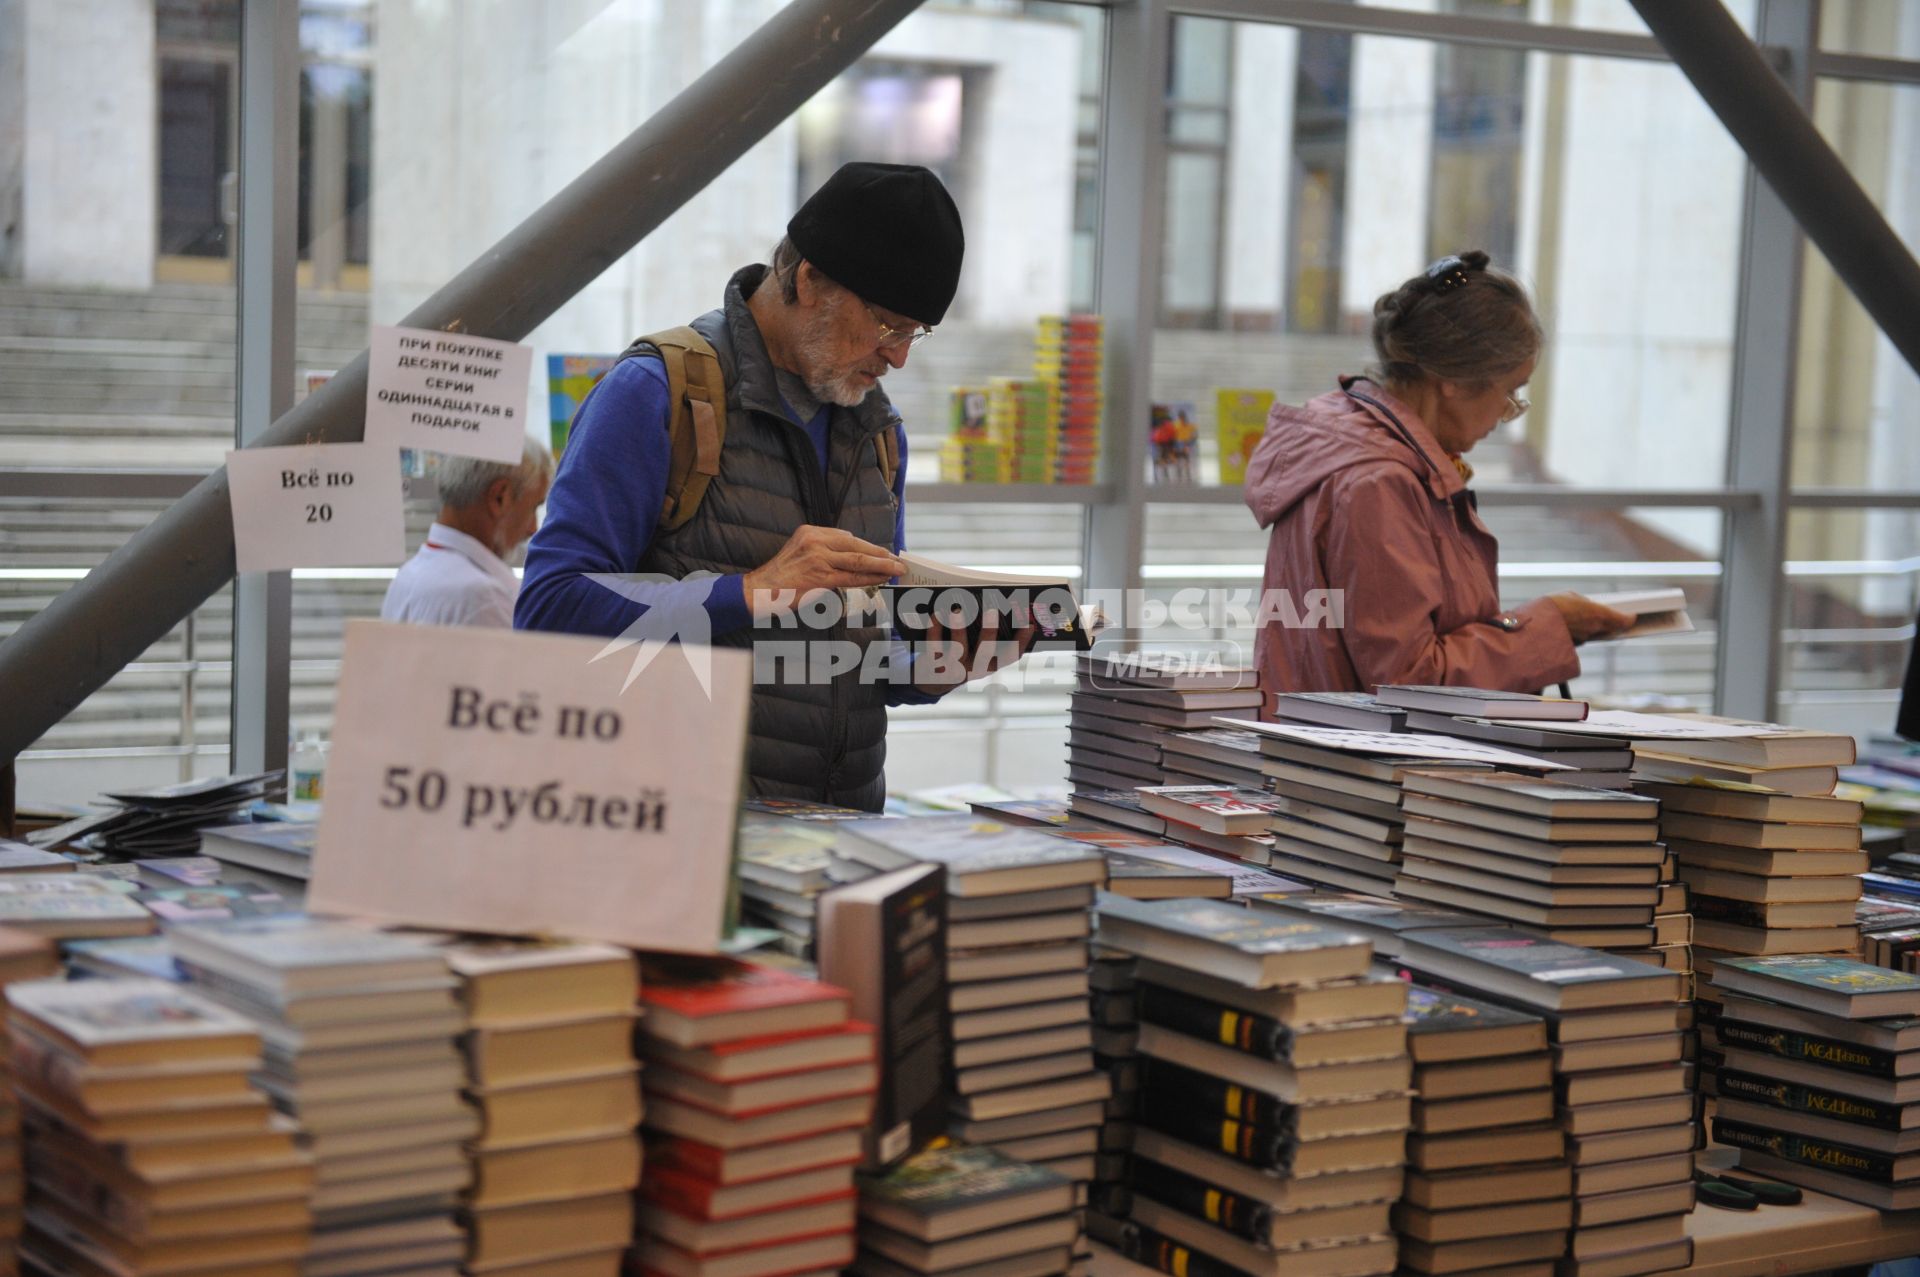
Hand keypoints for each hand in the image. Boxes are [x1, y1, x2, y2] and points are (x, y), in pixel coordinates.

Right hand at [743, 525, 904, 618]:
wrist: (760, 590)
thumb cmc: (781, 575)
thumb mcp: (799, 550)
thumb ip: (823, 548)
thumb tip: (852, 552)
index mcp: (811, 532)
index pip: (847, 537)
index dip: (868, 545)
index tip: (883, 551)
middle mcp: (815, 541)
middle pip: (856, 545)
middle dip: (880, 553)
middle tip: (898, 559)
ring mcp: (818, 558)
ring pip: (857, 560)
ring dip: (881, 565)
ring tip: (896, 569)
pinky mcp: (820, 577)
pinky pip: (851, 577)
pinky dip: (869, 578)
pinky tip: (881, 579)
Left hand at [910, 602, 1042, 695]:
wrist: (934, 680)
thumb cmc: (961, 656)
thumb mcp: (977, 650)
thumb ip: (988, 634)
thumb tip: (993, 604)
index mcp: (991, 664)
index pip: (1011, 655)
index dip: (1022, 641)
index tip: (1030, 623)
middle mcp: (976, 669)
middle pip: (985, 651)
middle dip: (989, 630)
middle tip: (992, 609)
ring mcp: (955, 670)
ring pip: (958, 649)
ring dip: (958, 628)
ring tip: (957, 610)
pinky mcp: (934, 667)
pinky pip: (934, 647)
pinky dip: (934, 629)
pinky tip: (936, 614)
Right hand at [1544, 592, 1636, 643]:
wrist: (1533, 626)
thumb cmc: (1552, 606)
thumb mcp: (1570, 596)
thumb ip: (1584, 603)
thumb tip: (1587, 607)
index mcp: (1599, 614)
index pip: (1623, 620)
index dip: (1628, 618)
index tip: (1631, 615)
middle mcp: (1595, 629)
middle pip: (1611, 628)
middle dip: (1612, 622)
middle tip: (1612, 616)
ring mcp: (1584, 639)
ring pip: (1594, 632)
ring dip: (1591, 626)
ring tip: (1581, 617)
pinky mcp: (1572, 646)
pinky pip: (1580, 638)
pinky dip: (1578, 632)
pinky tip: (1569, 625)